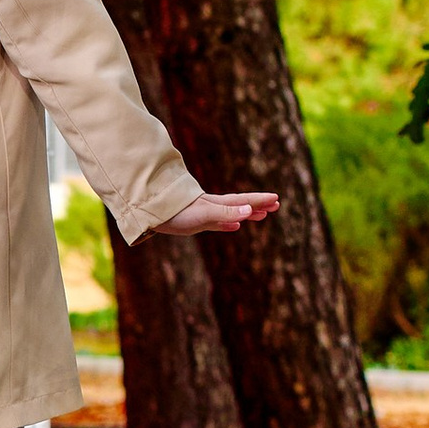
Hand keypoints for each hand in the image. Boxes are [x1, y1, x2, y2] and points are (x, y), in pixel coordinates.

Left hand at [160, 190, 280, 234]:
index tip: (276, 199)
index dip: (259, 200)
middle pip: (241, 205)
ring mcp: (205, 215)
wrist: (152, 212)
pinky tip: (235, 227)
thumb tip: (248, 210)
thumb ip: (226, 213)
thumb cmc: (177, 212)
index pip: (244, 201)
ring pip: (232, 214)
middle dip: (258, 205)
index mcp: (218, 205)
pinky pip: (218, 223)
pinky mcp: (196, 223)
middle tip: (276, 206)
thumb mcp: (204, 213)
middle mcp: (214, 207)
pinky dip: (229, 224)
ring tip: (261, 216)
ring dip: (247, 214)